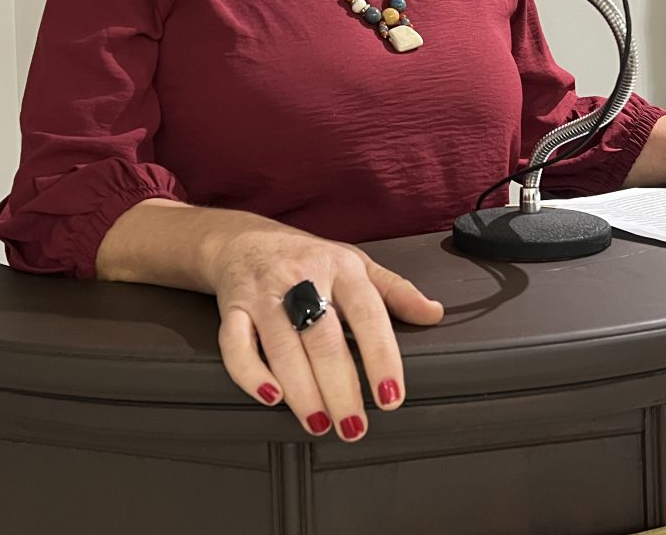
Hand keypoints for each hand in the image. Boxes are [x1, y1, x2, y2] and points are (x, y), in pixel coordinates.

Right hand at [209, 216, 443, 441]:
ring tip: (320, 423)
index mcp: (341, 268)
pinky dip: (250, 372)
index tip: (390, 396)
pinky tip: (271, 396)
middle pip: (322, 338)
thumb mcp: (357, 265)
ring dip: (302, 391)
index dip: (380, 356)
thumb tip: (433, 313)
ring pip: (282, 346)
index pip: (367, 313)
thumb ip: (396, 291)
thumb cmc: (309, 259)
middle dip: (339, 388)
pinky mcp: (232, 308)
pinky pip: (234, 343)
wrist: (246, 240)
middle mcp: (302, 278)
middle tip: (353, 426)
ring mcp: (264, 294)